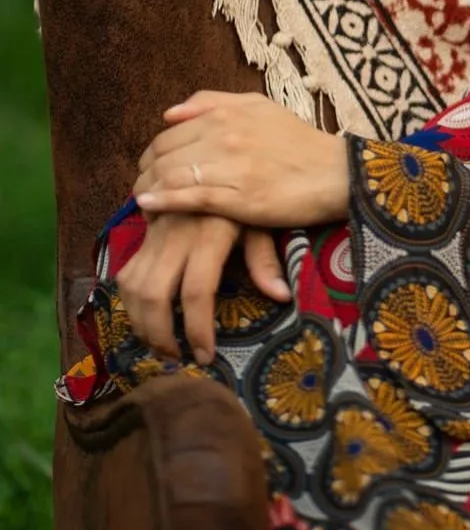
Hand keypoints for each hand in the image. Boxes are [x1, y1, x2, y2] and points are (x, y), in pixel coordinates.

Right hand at [119, 214, 290, 364]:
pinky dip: (130, 304)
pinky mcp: (144, 237)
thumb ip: (265, 260)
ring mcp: (155, 237)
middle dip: (160, 334)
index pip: (197, 291)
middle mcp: (176, 237)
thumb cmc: (244, 202)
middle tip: (174, 359)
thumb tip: (282, 296)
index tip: (204, 356)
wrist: (208, 170)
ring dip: (140, 323)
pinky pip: (126, 275)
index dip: (197, 328)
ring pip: (133, 287)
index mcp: (209, 236)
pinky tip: (145, 321)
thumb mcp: (261, 224)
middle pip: (154, 294)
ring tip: (159, 346)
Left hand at [133, 91, 349, 227]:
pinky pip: (189, 198)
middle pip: (163, 156)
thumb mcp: (261, 107)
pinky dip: (163, 202)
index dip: (152, 154)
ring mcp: (230, 167)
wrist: (339, 174)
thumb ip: (215, 103)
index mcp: (227, 114)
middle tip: (142, 188)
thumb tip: (170, 113)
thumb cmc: (302, 144)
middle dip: (145, 173)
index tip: (150, 169)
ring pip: (171, 177)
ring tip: (142, 202)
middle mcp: (224, 136)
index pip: (168, 134)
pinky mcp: (239, 198)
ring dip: (148, 190)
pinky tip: (148, 207)